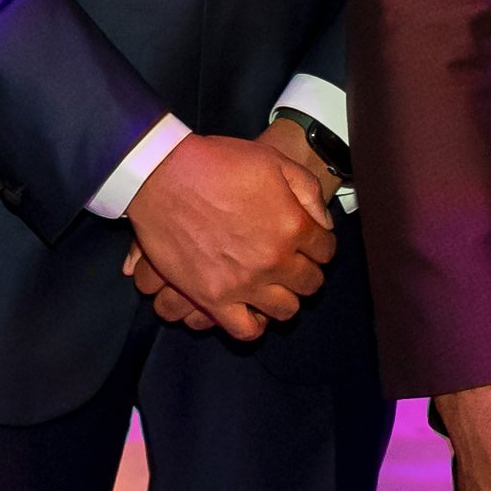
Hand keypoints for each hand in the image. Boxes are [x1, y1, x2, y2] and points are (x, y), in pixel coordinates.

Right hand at [118, 130, 334, 339]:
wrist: (163, 175)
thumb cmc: (218, 163)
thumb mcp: (274, 160)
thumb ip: (307, 192)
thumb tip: (323, 224)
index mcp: (293, 225)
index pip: (326, 250)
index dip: (320, 245)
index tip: (309, 242)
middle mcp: (274, 260)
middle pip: (311, 283)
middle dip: (307, 271)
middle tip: (293, 262)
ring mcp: (244, 283)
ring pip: (285, 310)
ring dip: (285, 297)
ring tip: (273, 284)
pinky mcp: (212, 298)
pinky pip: (246, 330)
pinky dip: (255, 324)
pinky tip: (252, 308)